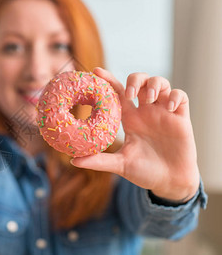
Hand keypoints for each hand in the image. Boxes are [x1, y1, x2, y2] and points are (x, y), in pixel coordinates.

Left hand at [71, 68, 199, 201]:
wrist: (170, 182)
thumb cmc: (144, 172)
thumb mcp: (121, 164)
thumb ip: (99, 161)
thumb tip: (74, 160)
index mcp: (130, 118)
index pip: (118, 92)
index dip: (108, 80)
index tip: (95, 71)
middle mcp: (146, 111)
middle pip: (141, 81)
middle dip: (136, 80)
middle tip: (131, 94)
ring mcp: (163, 113)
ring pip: (161, 83)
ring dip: (154, 85)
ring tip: (150, 99)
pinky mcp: (181, 118)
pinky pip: (181, 96)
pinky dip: (175, 96)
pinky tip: (169, 108)